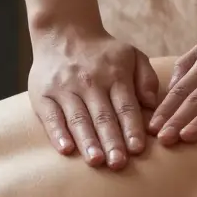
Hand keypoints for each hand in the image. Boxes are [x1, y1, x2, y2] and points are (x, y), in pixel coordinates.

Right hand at [29, 25, 160, 169]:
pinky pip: (51, 117)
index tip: (137, 149)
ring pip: (78, 119)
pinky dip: (57, 134)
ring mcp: (65, 88)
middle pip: (102, 116)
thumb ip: (146, 79)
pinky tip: (66, 150)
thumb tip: (152, 105)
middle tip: (118, 163)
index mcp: (114, 74)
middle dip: (112, 141)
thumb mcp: (132, 55)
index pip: (125, 106)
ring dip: (88, 141)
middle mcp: (90, 82)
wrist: (62, 32)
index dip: (131, 128)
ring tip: (96, 161)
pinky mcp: (43, 95)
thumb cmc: (103, 53)